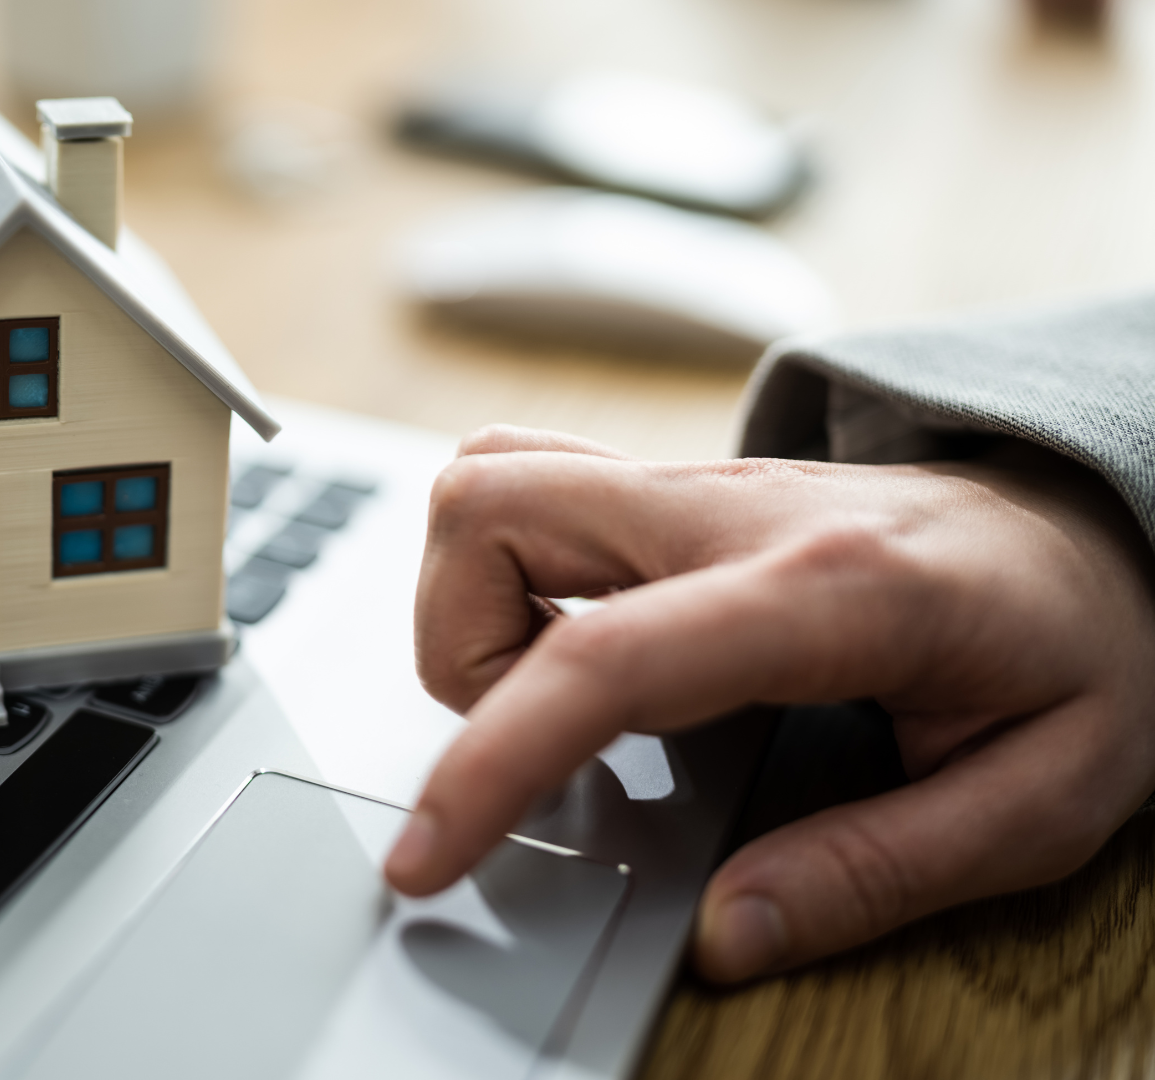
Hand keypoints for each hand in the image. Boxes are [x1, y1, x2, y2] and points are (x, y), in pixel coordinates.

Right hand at [384, 425, 1154, 982]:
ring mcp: (696, 484)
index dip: (488, 762)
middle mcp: (735, 508)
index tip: (427, 857)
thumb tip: (727, 934)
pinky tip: (578, 649)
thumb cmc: (1084, 649)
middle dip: (454, 651)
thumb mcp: (1041, 798)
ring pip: (488, 480)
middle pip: (489, 509)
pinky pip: (531, 490)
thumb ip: (878, 873)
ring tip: (557, 703)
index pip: (603, 659)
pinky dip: (503, 571)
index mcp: (829, 588)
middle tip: (536, 748)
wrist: (1105, 529)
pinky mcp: (673, 490)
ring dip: (469, 603)